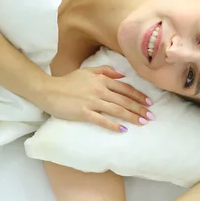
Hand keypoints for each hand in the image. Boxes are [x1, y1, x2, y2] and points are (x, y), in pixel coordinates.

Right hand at [39, 66, 153, 131]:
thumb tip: (122, 74)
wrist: (48, 90)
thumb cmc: (67, 81)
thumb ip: (105, 70)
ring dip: (131, 116)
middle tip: (151, 116)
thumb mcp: (87, 71)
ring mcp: (91, 101)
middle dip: (139, 108)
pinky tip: (123, 129)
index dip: (138, 95)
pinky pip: (101, 120)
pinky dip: (113, 125)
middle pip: (124, 100)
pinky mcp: (83, 113)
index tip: (149, 102)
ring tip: (142, 122)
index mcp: (101, 79)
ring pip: (116, 110)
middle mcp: (99, 90)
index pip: (124, 88)